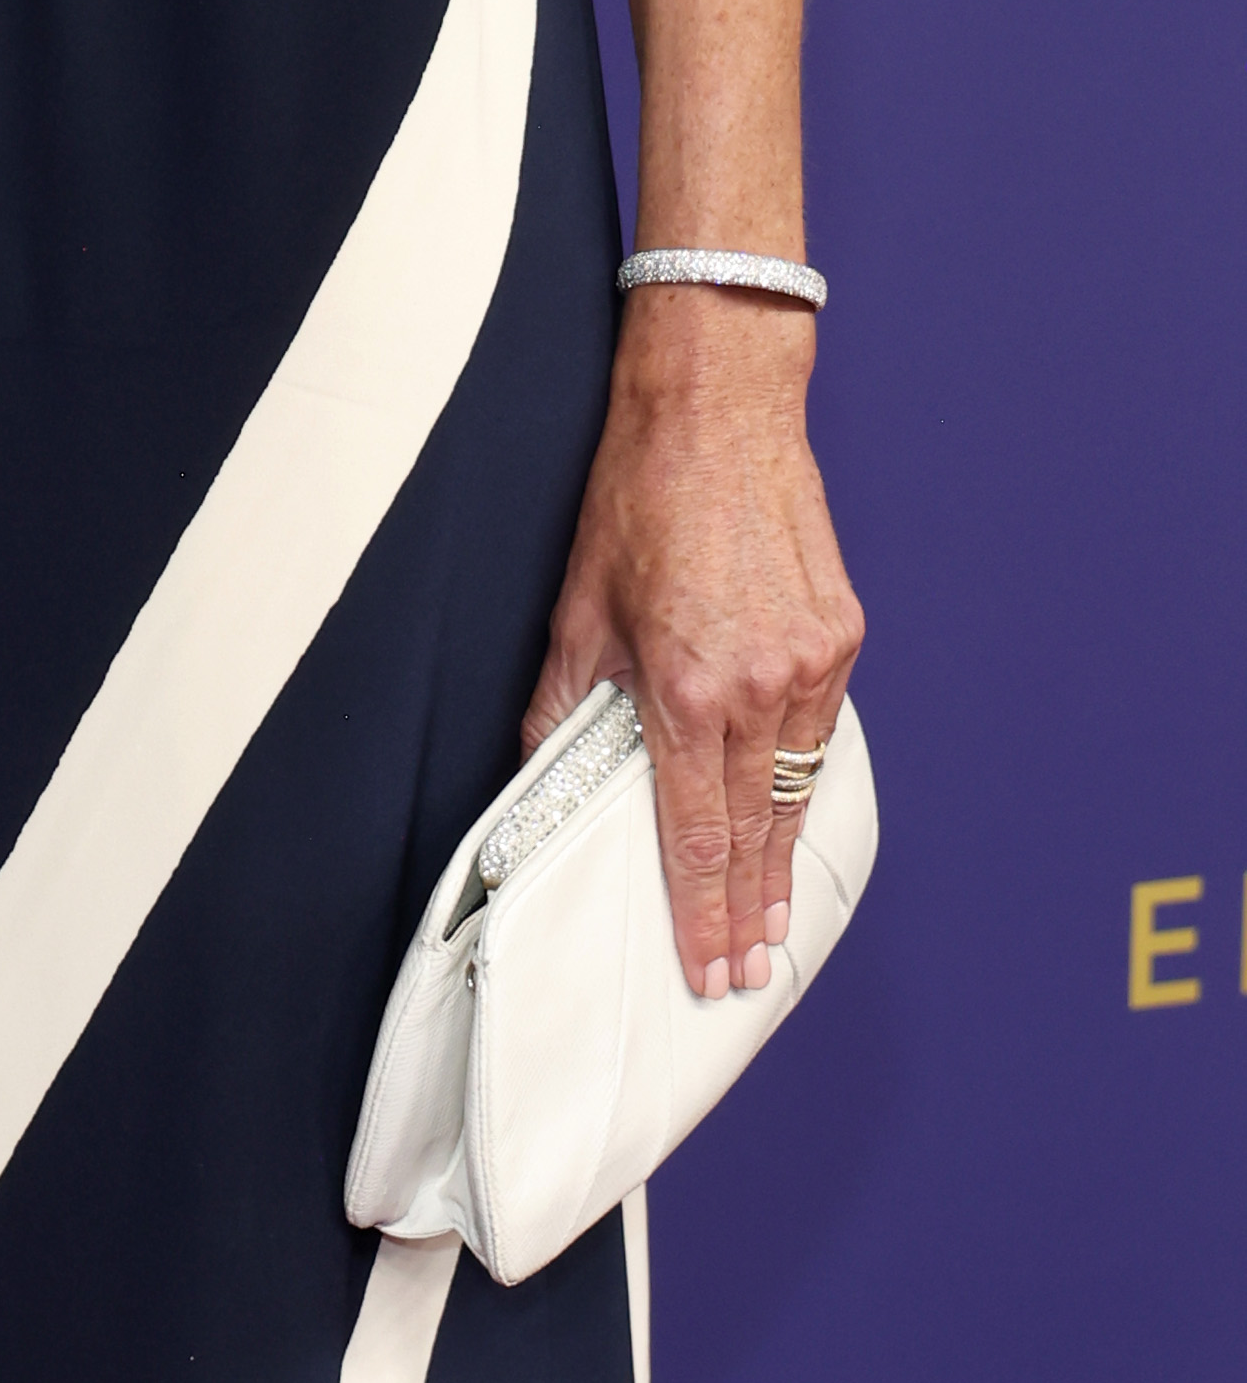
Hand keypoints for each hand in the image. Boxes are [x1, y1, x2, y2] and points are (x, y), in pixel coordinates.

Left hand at [520, 295, 863, 997]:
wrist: (718, 409)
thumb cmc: (637, 497)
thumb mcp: (577, 609)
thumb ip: (564, 707)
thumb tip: (540, 775)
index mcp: (688, 690)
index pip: (696, 833)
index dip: (701, 911)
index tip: (709, 967)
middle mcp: (760, 688)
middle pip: (757, 829)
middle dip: (750, 910)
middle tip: (749, 973)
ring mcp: (813, 662)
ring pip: (796, 788)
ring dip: (784, 857)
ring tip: (774, 921)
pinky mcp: (841, 636)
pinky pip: (820, 731)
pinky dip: (805, 779)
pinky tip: (793, 814)